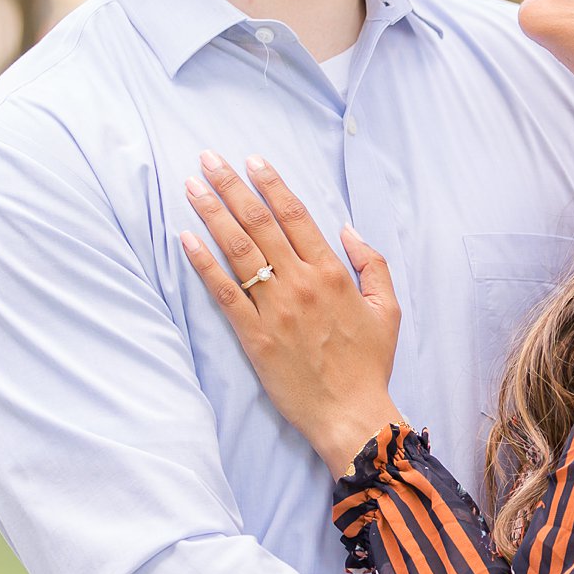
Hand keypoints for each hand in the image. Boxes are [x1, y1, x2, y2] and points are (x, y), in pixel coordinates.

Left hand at [181, 153, 402, 471]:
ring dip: (212, 214)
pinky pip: (224, 293)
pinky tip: (186, 239)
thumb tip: (347, 229)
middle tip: (208, 158)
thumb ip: (372, 264)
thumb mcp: (387, 309)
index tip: (252, 160)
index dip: (271, 184)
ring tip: (191, 186)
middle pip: (259, 223)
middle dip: (231, 186)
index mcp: (332, 274)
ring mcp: (275, 309)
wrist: (351, 414)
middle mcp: (301, 284)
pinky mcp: (254, 337)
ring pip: (238, 250)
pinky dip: (203, 264)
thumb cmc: (370, 364)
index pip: (295, 216)